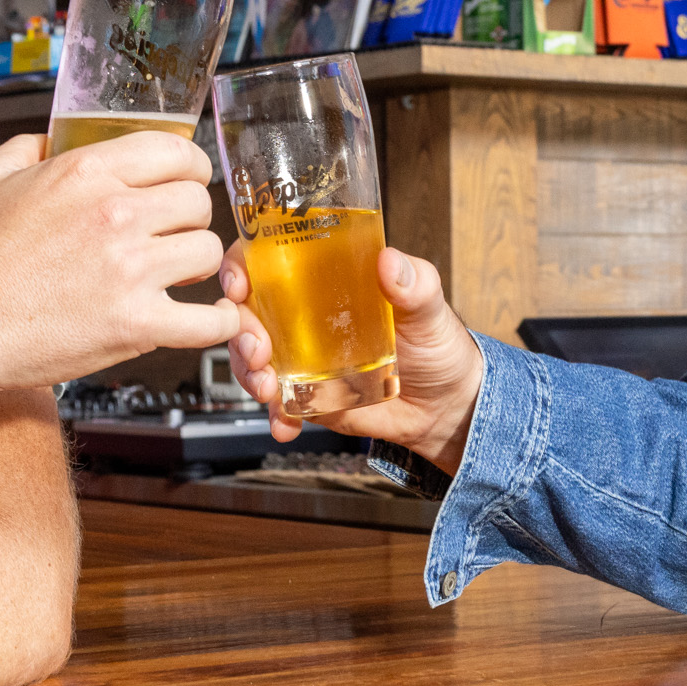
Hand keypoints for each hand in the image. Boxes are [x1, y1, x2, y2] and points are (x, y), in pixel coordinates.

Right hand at [0, 130, 240, 392]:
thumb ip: (29, 148)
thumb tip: (55, 140)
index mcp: (86, 172)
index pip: (176, 150)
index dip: (187, 167)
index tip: (183, 182)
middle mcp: (115, 213)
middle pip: (198, 200)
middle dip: (189, 217)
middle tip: (171, 233)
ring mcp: (130, 270)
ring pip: (207, 251)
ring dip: (195, 264)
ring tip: (174, 274)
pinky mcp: (137, 324)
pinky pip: (209, 319)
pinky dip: (217, 321)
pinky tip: (206, 316)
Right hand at [220, 241, 486, 471]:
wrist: (446, 406)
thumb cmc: (438, 343)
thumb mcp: (430, 306)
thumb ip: (414, 283)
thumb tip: (390, 261)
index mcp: (324, 277)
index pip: (267, 259)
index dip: (241, 266)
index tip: (241, 285)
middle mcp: (303, 314)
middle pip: (247, 312)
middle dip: (240, 332)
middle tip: (259, 352)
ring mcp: (301, 356)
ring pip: (251, 358)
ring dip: (248, 374)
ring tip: (268, 389)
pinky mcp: (307, 394)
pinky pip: (276, 404)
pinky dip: (275, 416)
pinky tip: (286, 426)